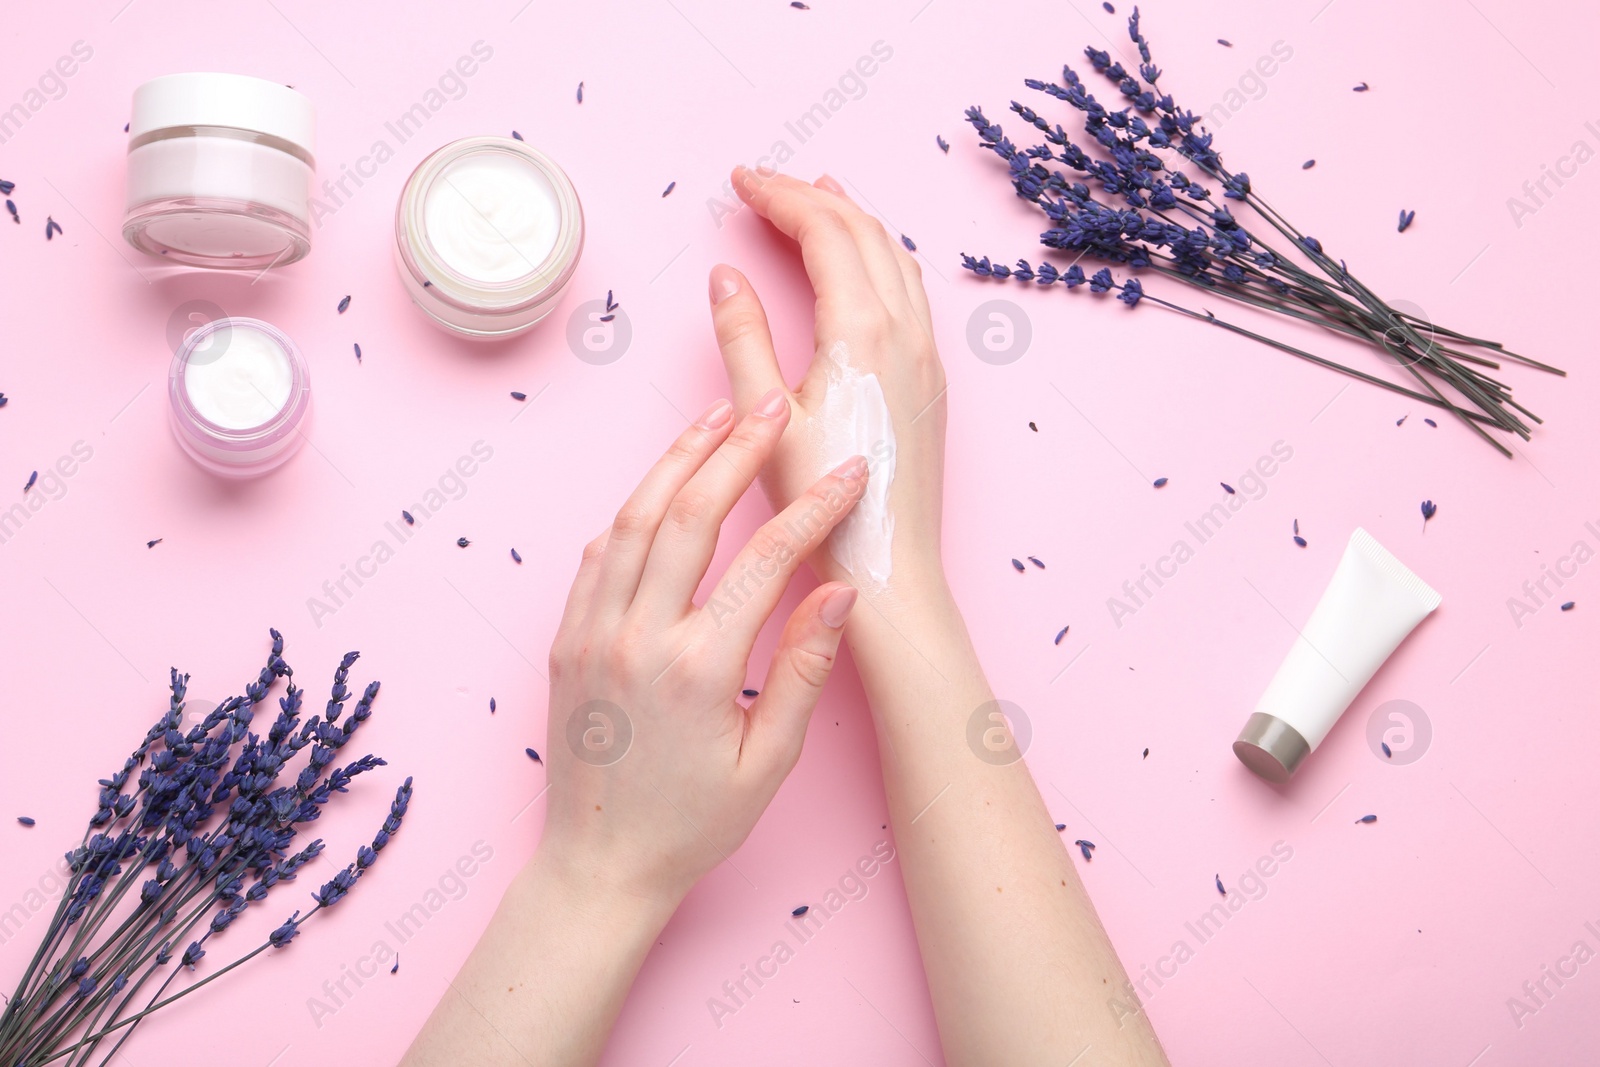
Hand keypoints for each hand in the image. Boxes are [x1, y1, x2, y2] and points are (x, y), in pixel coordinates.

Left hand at [538, 393, 866, 910]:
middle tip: (773, 404)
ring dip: (676, 460)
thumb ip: (804, 669)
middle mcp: (638, 638)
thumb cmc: (691, 825)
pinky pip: (598, 554)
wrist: (599, 867)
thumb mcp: (768, 762)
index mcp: (699, 669)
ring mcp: (592, 633)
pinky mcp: (565, 640)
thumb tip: (840, 592)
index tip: (848, 475)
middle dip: (737, 449)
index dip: (814, 508)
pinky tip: (661, 485)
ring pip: (634, 519)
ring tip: (717, 417)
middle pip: (690, 512)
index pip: (766, 559)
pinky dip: (632, 510)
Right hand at [707, 167, 948, 598]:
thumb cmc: (821, 510)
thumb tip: (726, 276)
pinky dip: (879, 256)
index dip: (780, 196)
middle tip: (765, 183)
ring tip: (818, 196)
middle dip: (812, 196)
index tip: (740, 180)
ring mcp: (926, 355)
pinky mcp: (931, 380)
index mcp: (862, 332)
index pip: (824, 231)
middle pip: (863, 231)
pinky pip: (910, 290)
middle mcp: (906, 332)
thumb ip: (744, 338)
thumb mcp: (765, 420)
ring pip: (894, 257)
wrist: (888, 570)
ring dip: (853, 219)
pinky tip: (861, 265)